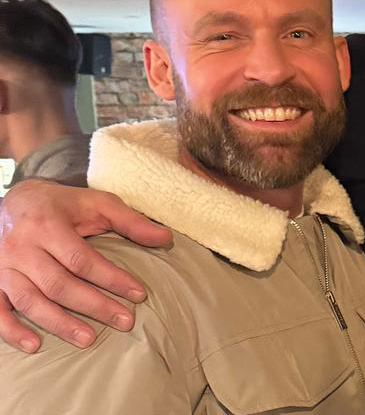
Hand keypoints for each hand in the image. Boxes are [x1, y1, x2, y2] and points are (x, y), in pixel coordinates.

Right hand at [0, 178, 172, 351]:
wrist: (14, 200)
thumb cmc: (62, 205)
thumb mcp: (97, 203)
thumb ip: (131, 221)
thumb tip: (166, 238)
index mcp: (48, 225)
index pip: (82, 260)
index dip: (112, 279)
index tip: (139, 295)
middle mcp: (21, 247)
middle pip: (59, 283)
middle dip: (94, 306)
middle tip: (124, 322)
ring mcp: (2, 266)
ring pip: (30, 300)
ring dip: (59, 323)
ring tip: (89, 339)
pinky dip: (12, 330)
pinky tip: (34, 345)